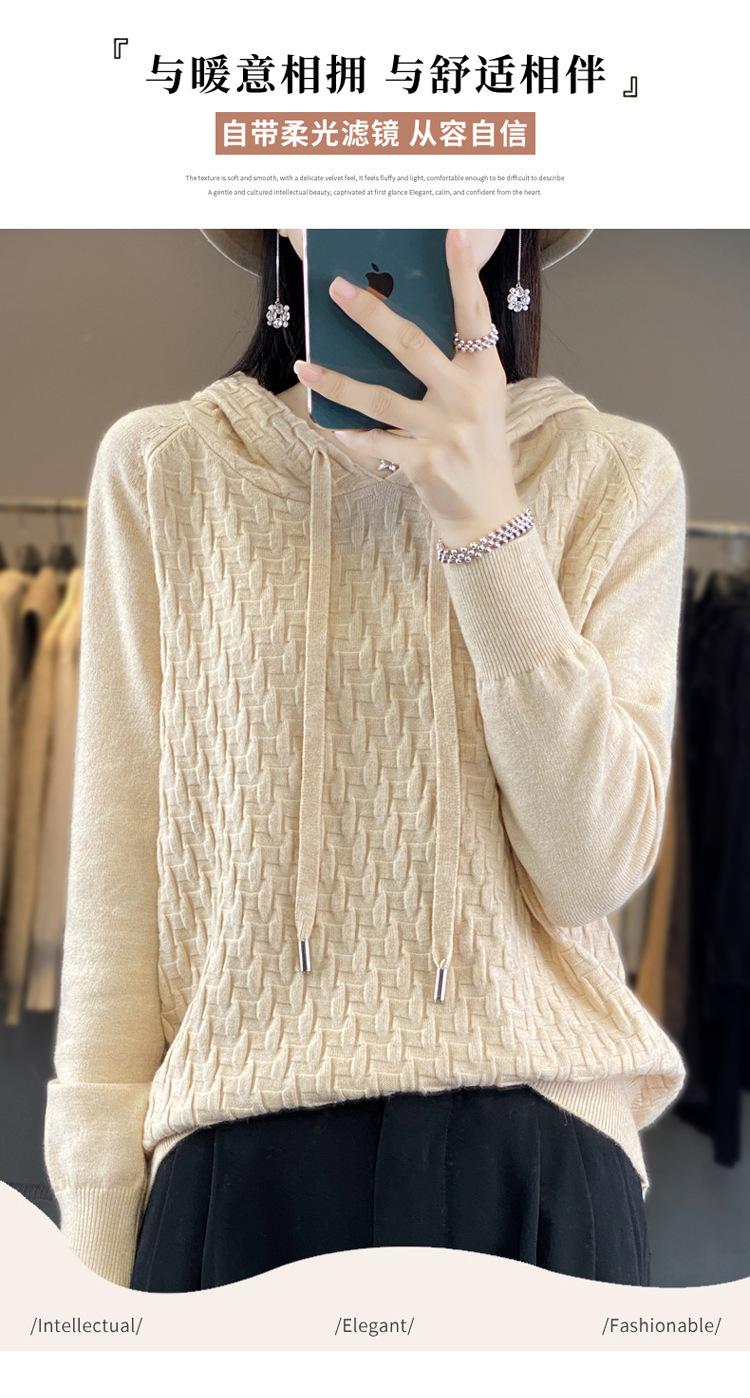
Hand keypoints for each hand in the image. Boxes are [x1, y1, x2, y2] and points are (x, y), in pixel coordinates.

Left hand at [293, 228, 522, 548]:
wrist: (487, 509)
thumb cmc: (475, 442)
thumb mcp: (479, 396)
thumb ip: (452, 362)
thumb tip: (395, 323)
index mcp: (485, 371)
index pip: (473, 313)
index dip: (462, 273)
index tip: (451, 232)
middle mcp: (467, 397)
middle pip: (412, 345)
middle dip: (371, 314)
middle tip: (337, 288)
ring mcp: (446, 432)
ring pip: (380, 397)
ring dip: (336, 381)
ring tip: (303, 365)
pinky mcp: (425, 464)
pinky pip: (376, 443)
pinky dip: (350, 434)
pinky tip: (327, 422)